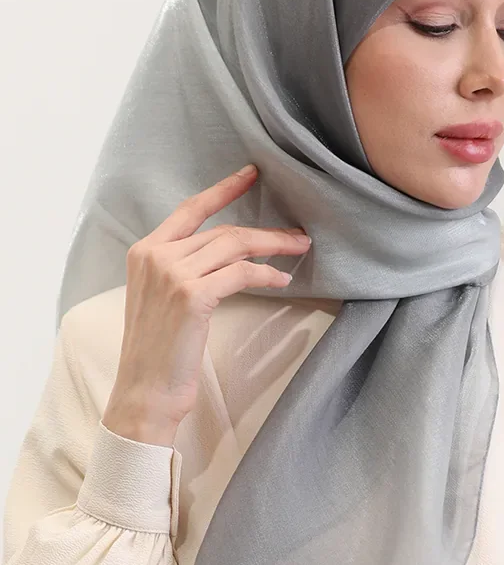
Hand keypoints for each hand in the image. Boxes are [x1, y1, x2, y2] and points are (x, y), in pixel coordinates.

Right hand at [103, 163, 312, 444]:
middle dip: (264, 231)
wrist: (145, 391)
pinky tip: (284, 279)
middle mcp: (155, 256)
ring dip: (272, 246)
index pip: (190, 210)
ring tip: (299, 250)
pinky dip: (267, 273)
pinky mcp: (192, 295)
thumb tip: (225, 255)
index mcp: (144, 252)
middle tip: (296, 235)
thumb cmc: (159, 352)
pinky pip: (241, 273)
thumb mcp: (161, 300)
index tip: (250, 174)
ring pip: (234, 246)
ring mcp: (172, 274)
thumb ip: (182, 270)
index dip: (223, 189)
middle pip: (222, 231)